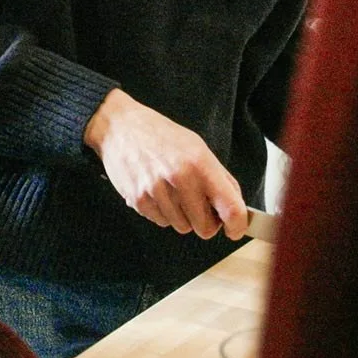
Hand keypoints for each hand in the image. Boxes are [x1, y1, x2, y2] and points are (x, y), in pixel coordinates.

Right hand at [84, 89, 248, 238]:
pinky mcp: (138, 200)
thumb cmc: (162, 136)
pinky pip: (161, 222)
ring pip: (182, 227)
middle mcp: (180, 178)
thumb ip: (220, 178)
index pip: (231, 209)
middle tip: (200, 206)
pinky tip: (158, 192)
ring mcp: (157, 191)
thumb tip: (236, 207)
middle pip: (205, 228)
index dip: (237, 226)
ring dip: (182, 216)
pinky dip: (163, 213)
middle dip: (206, 222)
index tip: (235, 229)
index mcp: (201, 164)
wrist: (121, 128)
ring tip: (174, 192)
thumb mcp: (199, 148)